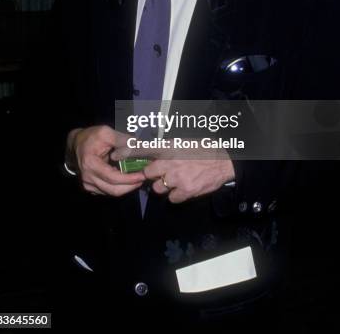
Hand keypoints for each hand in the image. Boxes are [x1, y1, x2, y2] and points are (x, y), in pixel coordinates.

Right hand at [66, 125, 144, 195]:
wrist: (75, 144)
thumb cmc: (90, 137)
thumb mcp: (105, 132)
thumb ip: (122, 139)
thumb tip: (140, 145)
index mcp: (91, 164)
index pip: (113, 178)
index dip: (130, 179)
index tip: (143, 175)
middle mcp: (88, 178)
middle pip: (114, 190)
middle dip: (131, 186)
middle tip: (144, 177)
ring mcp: (88, 185)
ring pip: (112, 193)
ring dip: (127, 187)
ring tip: (138, 178)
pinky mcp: (91, 188)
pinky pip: (108, 191)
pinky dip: (119, 187)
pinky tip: (128, 179)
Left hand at [111, 140, 234, 202]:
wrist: (224, 161)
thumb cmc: (203, 149)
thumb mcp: (183, 142)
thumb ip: (166, 148)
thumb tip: (151, 152)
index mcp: (169, 147)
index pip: (142, 149)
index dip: (126, 152)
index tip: (115, 156)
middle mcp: (169, 162)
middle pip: (148, 173)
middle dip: (152, 174)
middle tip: (162, 172)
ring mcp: (176, 178)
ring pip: (158, 188)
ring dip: (163, 186)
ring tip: (176, 180)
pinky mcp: (185, 191)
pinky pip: (172, 198)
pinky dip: (176, 195)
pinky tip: (184, 188)